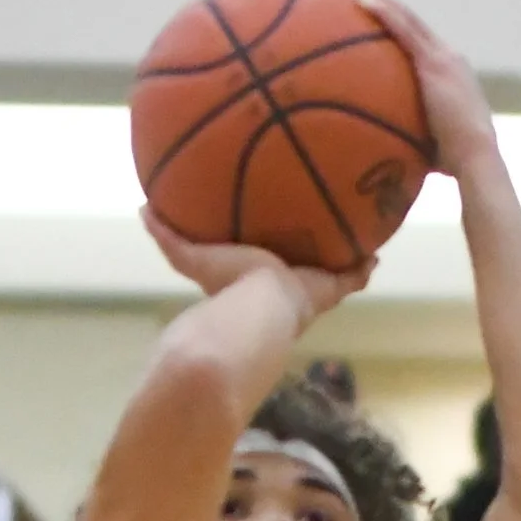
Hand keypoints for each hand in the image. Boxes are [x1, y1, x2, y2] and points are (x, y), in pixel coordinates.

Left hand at [140, 211, 372, 321]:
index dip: (272, 249)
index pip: (266, 262)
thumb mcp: (193, 255)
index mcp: (257, 278)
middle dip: (312, 248)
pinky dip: (365, 265)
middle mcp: (286, 285)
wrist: (256, 311)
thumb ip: (169, 235)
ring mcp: (310, 289)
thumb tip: (143, 209)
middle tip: (322, 225)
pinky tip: (377, 248)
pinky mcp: (328, 290)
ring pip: (331, 270)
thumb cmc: (225, 288)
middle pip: (302, 264)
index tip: (278, 230)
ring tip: (358, 231)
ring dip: (343, 253)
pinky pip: (353, 277)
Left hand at [351, 0, 498, 174]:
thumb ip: (412, 143)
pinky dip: (381, 11)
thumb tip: (388, 163)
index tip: (378, 20)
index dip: (399, 28)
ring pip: (405, 17)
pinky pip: (402, 28)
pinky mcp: (433, 61)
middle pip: (412, 22)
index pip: (420, 45)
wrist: (476, 159)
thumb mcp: (432, 149)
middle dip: (385, 3)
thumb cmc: (457, 167)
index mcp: (450, 75)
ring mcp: (442, 57)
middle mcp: (449, 58)